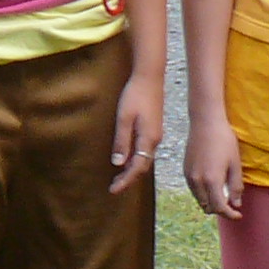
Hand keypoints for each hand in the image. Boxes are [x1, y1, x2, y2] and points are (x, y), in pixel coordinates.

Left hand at [108, 75, 164, 191]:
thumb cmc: (134, 96)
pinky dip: (136, 160)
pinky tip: (127, 160)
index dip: (126, 180)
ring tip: (118, 178)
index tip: (113, 190)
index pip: (137, 167)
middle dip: (128, 179)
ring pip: (144, 159)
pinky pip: (145, 150)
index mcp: (148, 139)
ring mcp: (155, 134)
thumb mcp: (123, 118)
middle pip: (142, 166)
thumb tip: (118, 163)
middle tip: (113, 188)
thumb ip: (121, 141)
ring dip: (132, 170)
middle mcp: (154, 140)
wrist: (149, 78)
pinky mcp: (153, 129)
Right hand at [181, 110, 244, 218]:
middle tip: (232, 205)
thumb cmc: (224, 141)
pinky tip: (212, 186)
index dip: (230, 214)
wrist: (205, 123)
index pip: (219, 207)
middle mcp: (197, 181)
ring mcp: (189, 176)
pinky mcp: (185, 170)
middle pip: (207, 207)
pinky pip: (194, 190)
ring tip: (223, 196)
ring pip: (199, 200)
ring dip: (211, 203)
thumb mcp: (235, 164)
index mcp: (211, 180)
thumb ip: (236, 186)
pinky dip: (203, 194)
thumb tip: (236, 204)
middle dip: (220, 210)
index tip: (238, 214)